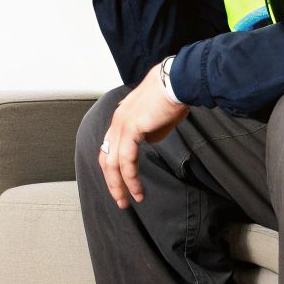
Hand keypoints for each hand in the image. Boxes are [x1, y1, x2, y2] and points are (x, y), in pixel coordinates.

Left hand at [99, 67, 189, 207]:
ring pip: (113, 163)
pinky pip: (126, 160)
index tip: (123, 183)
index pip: (111, 147)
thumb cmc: (174, 97)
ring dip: (120, 185)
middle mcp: (117, 121)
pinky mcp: (130, 129)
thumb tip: (149, 141)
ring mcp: (121, 125)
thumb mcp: (160, 119)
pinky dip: (131, 178)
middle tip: (120, 199)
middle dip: (112, 182)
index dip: (114, 167)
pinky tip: (137, 189)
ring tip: (129, 200)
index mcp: (122, 116)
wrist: (178, 83)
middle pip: (106, 158)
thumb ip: (152, 132)